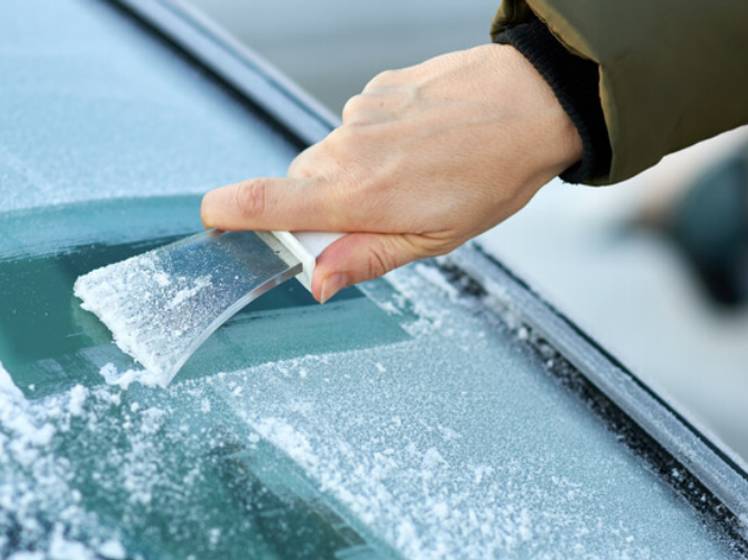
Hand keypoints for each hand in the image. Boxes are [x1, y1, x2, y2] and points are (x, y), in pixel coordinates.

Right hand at [201, 44, 582, 301]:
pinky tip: (421, 144)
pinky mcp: (377, 89)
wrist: (532, 103)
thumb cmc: (491, 176)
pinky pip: (359, 125)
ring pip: (332, 156)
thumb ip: (365, 259)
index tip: (215, 222)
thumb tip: (317, 282)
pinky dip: (378, 141)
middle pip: (299, 186)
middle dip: (322, 208)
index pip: (264, 204)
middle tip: (375, 217)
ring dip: (356, 174)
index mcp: (356, 196)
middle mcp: (347, 150)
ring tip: (413, 176)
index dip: (226, 214)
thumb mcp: (433, 241)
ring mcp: (360, 113)